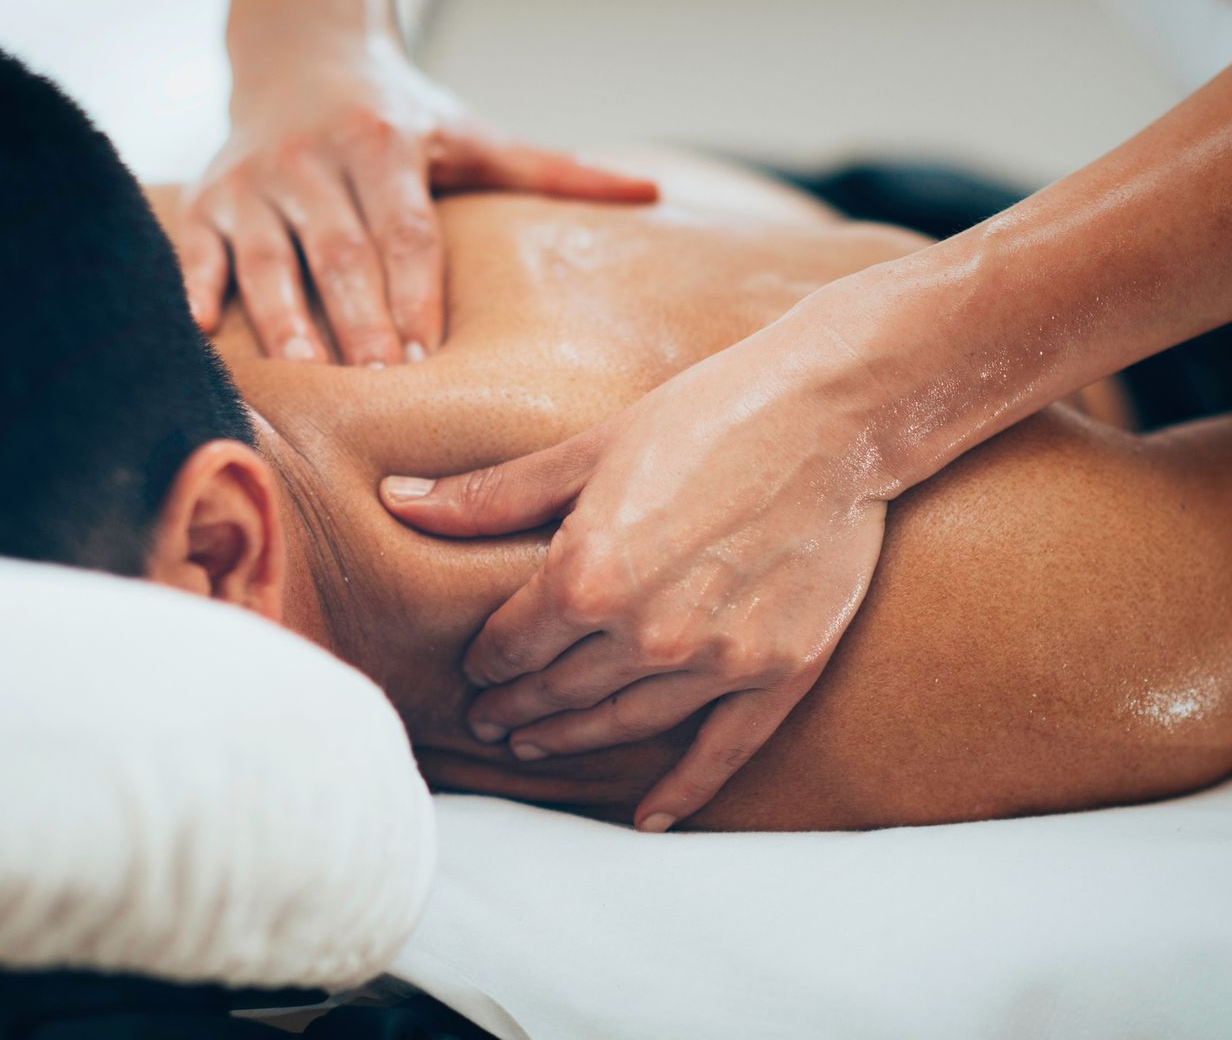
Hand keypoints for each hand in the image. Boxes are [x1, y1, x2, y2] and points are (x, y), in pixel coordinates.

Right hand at [177, 32, 655, 361]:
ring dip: (282, 318)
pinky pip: (196, 247)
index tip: (425, 354)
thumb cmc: (401, 115)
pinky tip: (199, 332)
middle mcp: (314, 160)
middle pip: (340, 251)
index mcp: (384, 145)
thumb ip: (553, 169)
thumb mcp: (474, 133)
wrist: (299, 50)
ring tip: (303, 377)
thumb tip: (650, 190)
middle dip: (356, 318)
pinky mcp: (209, 198)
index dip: (414, 290)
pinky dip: (195, 288)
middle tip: (373, 385)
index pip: (404, 229)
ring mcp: (254, 181)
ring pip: (268, 257)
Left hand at [379, 285, 892, 830]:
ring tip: (536, 745)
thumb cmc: (706, 414)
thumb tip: (398, 499)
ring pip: (624, 724)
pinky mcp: (779, 672)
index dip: (487, 660)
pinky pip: (721, 751)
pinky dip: (682, 790)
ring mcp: (717, 660)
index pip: (513, 643)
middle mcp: (647, 632)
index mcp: (588, 575)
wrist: (833, 414)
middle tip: (489, 722)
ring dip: (573, 741)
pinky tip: (649, 816)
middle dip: (517, 707)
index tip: (476, 669)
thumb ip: (493, 495)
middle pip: (559, 691)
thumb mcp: (590, 449)